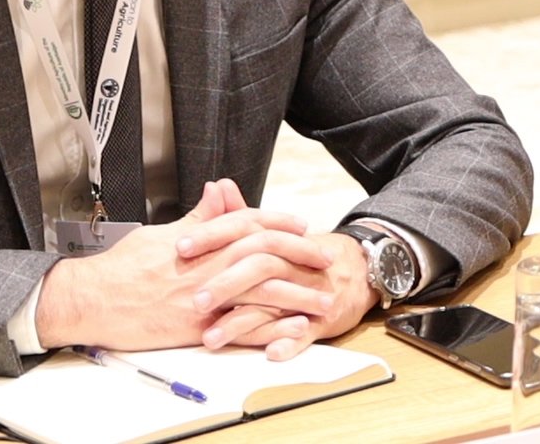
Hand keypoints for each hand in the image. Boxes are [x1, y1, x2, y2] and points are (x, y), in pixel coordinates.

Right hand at [33, 180, 309, 350]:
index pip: (249, 225)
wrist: (91, 300)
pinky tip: (293, 332)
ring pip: (261, 294)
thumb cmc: (122, 267)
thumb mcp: (163, 232)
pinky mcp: (197, 329)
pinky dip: (271, 331)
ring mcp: (204, 299)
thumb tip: (219, 190)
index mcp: (200, 242)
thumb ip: (199, 217)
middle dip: (299, 256)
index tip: (301, 226)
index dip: (278, 224)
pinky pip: (243, 330)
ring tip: (322, 300)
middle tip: (324, 259)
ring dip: (296, 296)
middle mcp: (206, 268)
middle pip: (264, 255)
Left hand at [198, 232, 377, 360]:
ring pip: (276, 303)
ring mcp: (308, 291)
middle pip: (259, 266)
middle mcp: (292, 264)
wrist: (359, 270)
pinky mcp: (323, 319)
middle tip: (194, 300)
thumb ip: (242, 214)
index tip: (181, 247)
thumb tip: (218, 187)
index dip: (213, 235)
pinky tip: (270, 352)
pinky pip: (307, 332)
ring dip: (243, 322)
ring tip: (211, 337)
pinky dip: (290, 342)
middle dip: (226, 283)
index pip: (244, 229)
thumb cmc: (305, 256)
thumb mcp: (275, 233)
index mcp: (277, 241)